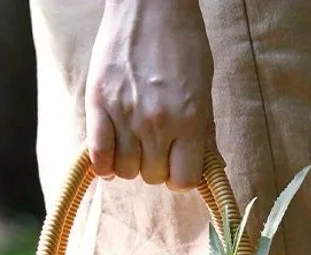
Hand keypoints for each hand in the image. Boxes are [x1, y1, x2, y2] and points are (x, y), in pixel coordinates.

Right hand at [85, 0, 213, 189]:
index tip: (177, 165)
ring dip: (130, 163)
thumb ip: (204, 132)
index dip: (180, 176)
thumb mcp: (204, 87)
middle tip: (155, 145)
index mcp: (189, 119)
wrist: (150, 2)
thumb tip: (212, 169)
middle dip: (156, 166)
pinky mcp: (99, 104)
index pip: (184, 180)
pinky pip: (98, 157)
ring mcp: (125, 114)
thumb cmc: (182, 42)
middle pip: (153, 176)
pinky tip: (110, 154)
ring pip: (126, 171)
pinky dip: (104, 164)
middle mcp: (157, 122)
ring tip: (134, 143)